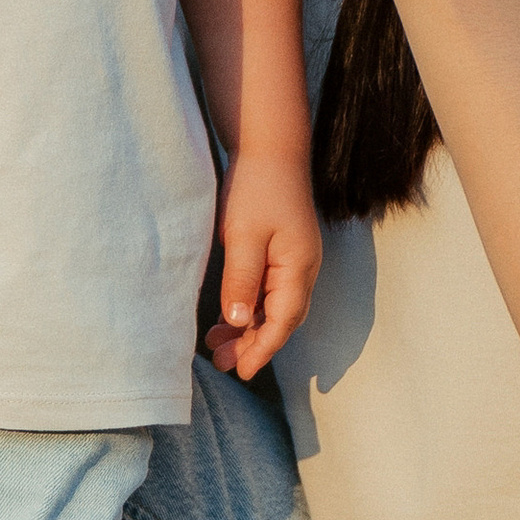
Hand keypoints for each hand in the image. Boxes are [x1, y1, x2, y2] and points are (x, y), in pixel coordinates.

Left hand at [200, 150, 321, 379]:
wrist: (269, 148)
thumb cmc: (257, 188)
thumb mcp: (244, 235)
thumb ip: (242, 279)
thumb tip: (239, 320)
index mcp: (298, 267)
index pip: (284, 320)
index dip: (262, 349)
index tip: (242, 371)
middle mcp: (302, 268)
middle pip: (281, 320)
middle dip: (253, 345)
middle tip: (222, 362)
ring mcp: (294, 261)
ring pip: (274, 308)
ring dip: (249, 328)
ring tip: (217, 344)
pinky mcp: (281, 252)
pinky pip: (268, 291)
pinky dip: (249, 308)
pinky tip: (228, 317)